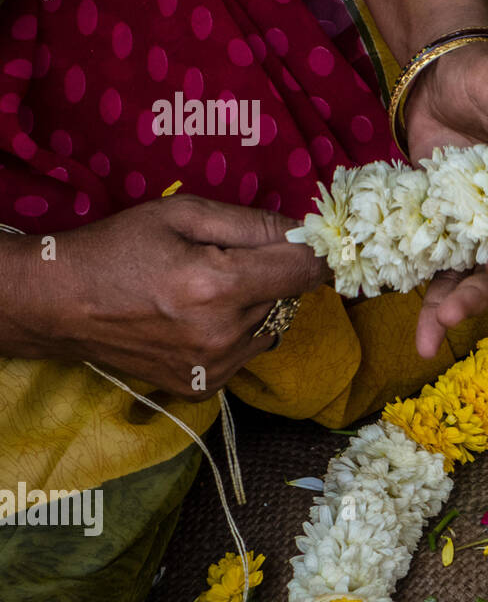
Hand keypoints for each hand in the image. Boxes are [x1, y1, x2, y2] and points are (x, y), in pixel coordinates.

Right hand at [18, 196, 327, 398]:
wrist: (60, 304)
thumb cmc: (118, 249)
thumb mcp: (183, 215)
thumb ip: (253, 223)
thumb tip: (308, 232)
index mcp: (219, 286)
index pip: (305, 271)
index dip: (313, 253)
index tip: (308, 243)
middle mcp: (223, 334)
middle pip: (288, 295)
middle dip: (271, 273)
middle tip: (226, 259)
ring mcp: (214, 367)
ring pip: (271, 323)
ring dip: (254, 305)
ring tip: (205, 291)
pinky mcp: (204, 387)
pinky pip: (248, 351)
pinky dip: (237, 332)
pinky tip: (198, 319)